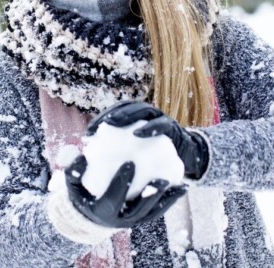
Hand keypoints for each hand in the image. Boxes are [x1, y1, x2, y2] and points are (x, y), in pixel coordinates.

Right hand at [64, 155, 186, 228]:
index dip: (122, 182)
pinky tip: (182, 186)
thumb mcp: (72, 183)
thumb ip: (73, 170)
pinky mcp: (143, 218)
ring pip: (151, 212)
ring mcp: (132, 221)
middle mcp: (119, 220)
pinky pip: (159, 210)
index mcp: (103, 210)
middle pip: (137, 210)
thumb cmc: (81, 193)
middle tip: (159, 178)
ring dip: (163, 199)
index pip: (113, 198)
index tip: (130, 163)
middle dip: (149, 195)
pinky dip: (170, 200)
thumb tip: (78, 154)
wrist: (89, 215)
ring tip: (173, 183)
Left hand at [87, 101, 209, 179]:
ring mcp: (160, 119)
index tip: (88, 133)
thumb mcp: (135, 160)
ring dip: (128, 115)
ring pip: (142, 110)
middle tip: (98, 127)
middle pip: (127, 108)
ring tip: (114, 123)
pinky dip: (150, 126)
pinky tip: (138, 134)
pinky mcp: (173, 127)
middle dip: (111, 115)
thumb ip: (118, 157)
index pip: (115, 113)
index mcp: (136, 121)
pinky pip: (162, 124)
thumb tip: (91, 165)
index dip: (101, 119)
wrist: (185, 162)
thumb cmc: (154, 164)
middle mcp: (147, 115)